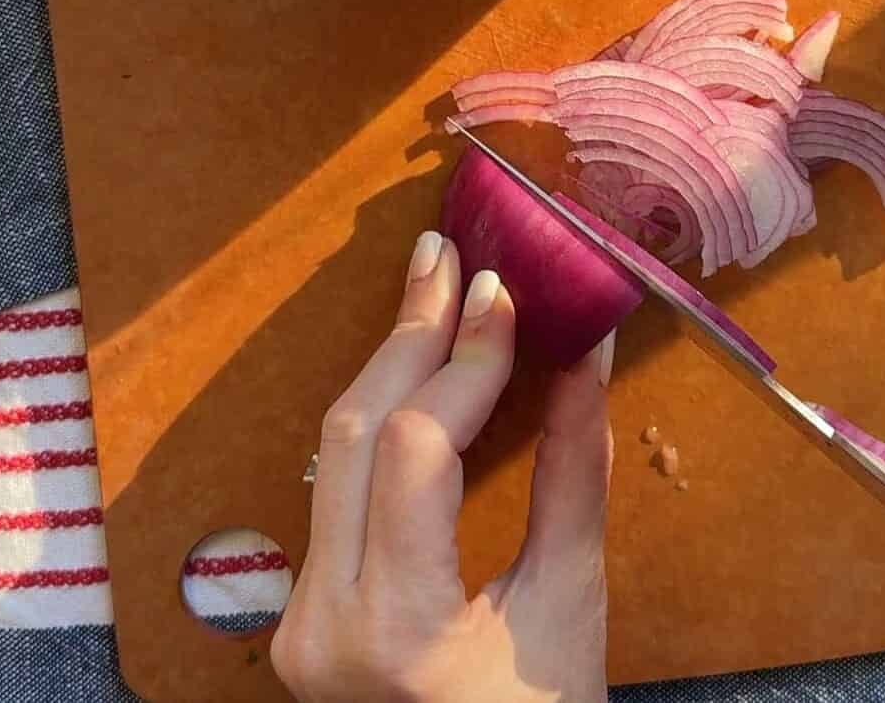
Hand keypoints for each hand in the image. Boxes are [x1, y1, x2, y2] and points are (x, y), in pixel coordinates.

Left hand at [271, 230, 614, 702]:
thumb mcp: (570, 609)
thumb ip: (573, 472)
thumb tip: (587, 349)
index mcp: (397, 630)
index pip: (419, 450)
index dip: (468, 358)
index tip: (509, 290)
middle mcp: (323, 623)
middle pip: (355, 434)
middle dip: (410, 331)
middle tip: (451, 253)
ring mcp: (297, 620)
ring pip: (333, 453)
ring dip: (389, 362)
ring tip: (434, 287)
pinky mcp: (299, 611)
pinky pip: (334, 488)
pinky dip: (380, 415)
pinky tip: (412, 365)